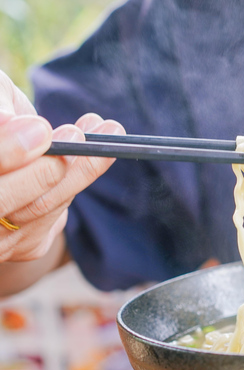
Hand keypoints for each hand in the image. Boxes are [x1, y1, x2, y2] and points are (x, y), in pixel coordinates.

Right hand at [0, 69, 124, 262]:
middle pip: (3, 200)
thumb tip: (11, 125)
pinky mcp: (26, 245)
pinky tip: (102, 149)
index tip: (40, 129)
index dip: (7, 153)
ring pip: (39, 208)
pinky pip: (56, 214)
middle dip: (44, 168)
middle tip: (76, 135)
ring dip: (80, 168)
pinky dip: (83, 177)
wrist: (9, 149)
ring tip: (107, 130)